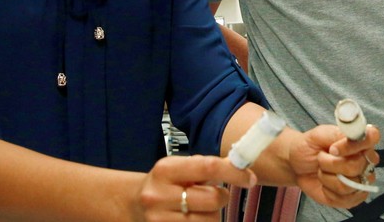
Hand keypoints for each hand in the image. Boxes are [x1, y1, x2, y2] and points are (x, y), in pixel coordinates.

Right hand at [135, 154, 255, 220]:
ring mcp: (159, 221)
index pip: (209, 167)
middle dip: (222, 196)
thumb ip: (206, 167)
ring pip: (210, 221)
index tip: (249, 178)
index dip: (234, 173)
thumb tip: (241, 167)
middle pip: (213, 198)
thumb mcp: (178, 168)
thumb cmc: (165, 184)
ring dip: (212, 215)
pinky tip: (195, 218)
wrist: (133, 205)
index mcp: (165, 170)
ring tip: (199, 209)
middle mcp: (159, 196)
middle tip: (215, 195)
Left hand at [288, 124, 380, 208]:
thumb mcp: (319, 134)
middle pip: (357, 165)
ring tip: (322, 171)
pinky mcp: (354, 197)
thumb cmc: (311, 147)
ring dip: (327, 178)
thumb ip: (337, 134)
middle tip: (321, 158)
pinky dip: (328, 192)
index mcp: (360, 140)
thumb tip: (351, 138)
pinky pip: (345, 199)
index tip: (333, 149)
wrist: (299, 164)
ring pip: (348, 184)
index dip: (353, 145)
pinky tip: (325, 184)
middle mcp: (365, 159)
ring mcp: (361, 179)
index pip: (372, 137)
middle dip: (331, 164)